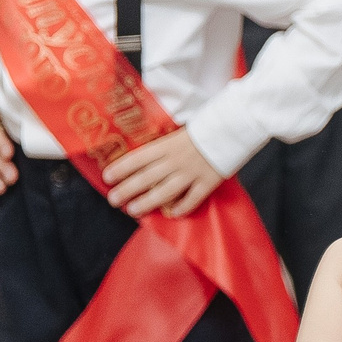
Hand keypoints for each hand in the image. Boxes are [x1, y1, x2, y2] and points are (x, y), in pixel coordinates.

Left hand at [101, 129, 222, 217]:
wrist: (235, 127)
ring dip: (146, 203)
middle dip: (126, 190)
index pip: (137, 158)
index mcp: (166, 145)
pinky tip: (172, 214)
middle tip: (114, 200)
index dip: (120, 169)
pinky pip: (192, 199)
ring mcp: (192, 173)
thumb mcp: (180, 131)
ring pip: (164, 192)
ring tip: (133, 211)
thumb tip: (148, 156)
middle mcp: (175, 160)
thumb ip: (165, 145)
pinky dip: (182, 208)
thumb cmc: (206, 127)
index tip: (107, 177)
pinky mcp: (208, 182)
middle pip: (145, 178)